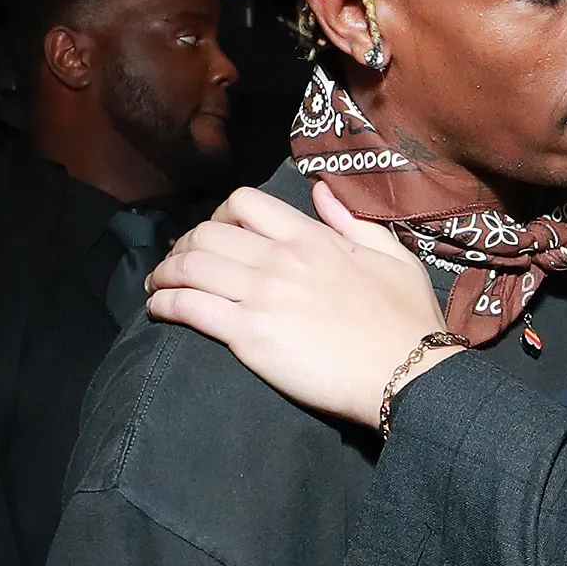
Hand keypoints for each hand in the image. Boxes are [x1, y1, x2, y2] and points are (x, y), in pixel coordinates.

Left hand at [146, 183, 447, 425]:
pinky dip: (165, 304)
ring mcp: (262, 294)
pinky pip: (189, 307)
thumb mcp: (394, 257)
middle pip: (206, 234)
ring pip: (189, 266)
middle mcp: (280, 258)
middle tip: (179, 266)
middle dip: (183, 246)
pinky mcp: (248, 334)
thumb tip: (320, 192)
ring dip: (165, 274)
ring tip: (159, 288)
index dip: (218, 217)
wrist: (408, 373)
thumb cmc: (408, 321)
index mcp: (312, 237)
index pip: (244, 204)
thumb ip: (353, 222)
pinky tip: (159, 310)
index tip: (215, 236)